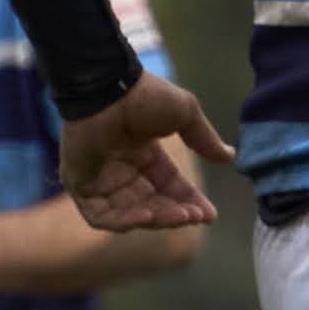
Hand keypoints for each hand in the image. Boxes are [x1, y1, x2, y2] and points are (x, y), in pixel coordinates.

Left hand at [59, 78, 227, 232]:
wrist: (107, 88)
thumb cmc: (143, 96)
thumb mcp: (184, 114)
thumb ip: (203, 138)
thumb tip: (229, 157)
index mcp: (145, 155)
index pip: (169, 187)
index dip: (189, 201)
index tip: (209, 214)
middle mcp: (123, 170)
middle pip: (152, 204)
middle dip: (175, 213)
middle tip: (194, 216)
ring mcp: (100, 180)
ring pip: (129, 214)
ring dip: (156, 219)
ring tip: (178, 216)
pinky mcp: (79, 185)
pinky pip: (101, 216)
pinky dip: (124, 221)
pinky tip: (148, 216)